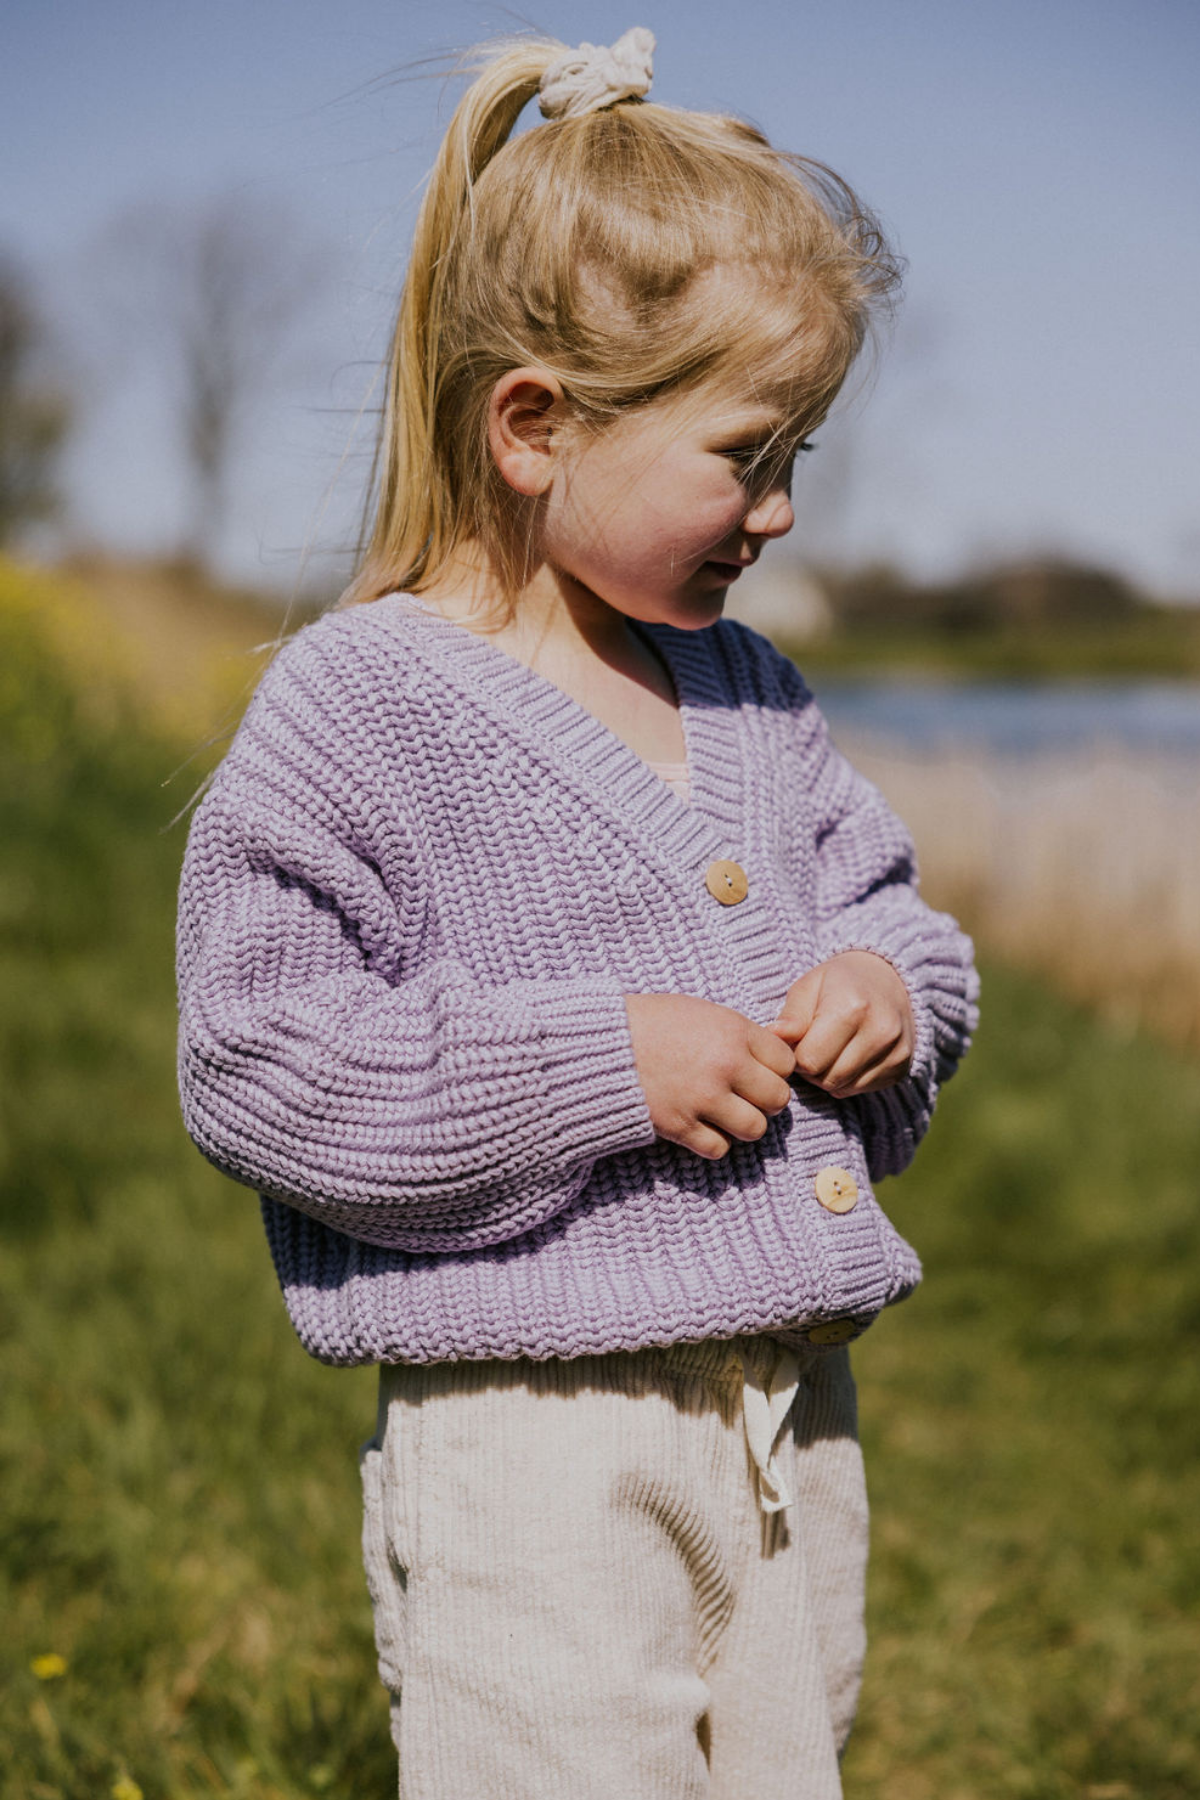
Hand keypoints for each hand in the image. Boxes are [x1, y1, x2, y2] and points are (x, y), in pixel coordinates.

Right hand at [624, 992, 795, 1160]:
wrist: (597, 1044)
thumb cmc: (649, 1022)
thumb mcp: (700, 1012)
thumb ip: (739, 1032)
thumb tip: (777, 1051)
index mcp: (733, 1031)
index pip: (786, 1062)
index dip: (773, 1069)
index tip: (756, 1070)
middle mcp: (725, 1065)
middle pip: (777, 1099)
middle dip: (764, 1100)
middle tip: (744, 1096)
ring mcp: (703, 1098)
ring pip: (755, 1129)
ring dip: (742, 1125)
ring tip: (724, 1115)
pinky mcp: (680, 1126)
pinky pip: (719, 1148)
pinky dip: (712, 1142)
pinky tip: (699, 1126)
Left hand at [770, 952, 914, 1098]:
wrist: (889, 980)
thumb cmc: (839, 982)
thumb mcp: (809, 986)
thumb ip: (791, 1016)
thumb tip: (774, 1036)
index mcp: (853, 1008)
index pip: (809, 1060)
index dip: (796, 1054)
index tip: (800, 1039)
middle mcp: (881, 1032)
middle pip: (827, 1079)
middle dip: (812, 1068)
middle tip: (813, 1044)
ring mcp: (896, 1052)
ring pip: (843, 1088)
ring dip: (828, 1076)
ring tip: (830, 1049)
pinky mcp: (902, 1068)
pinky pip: (861, 1090)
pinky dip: (848, 1079)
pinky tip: (849, 1055)